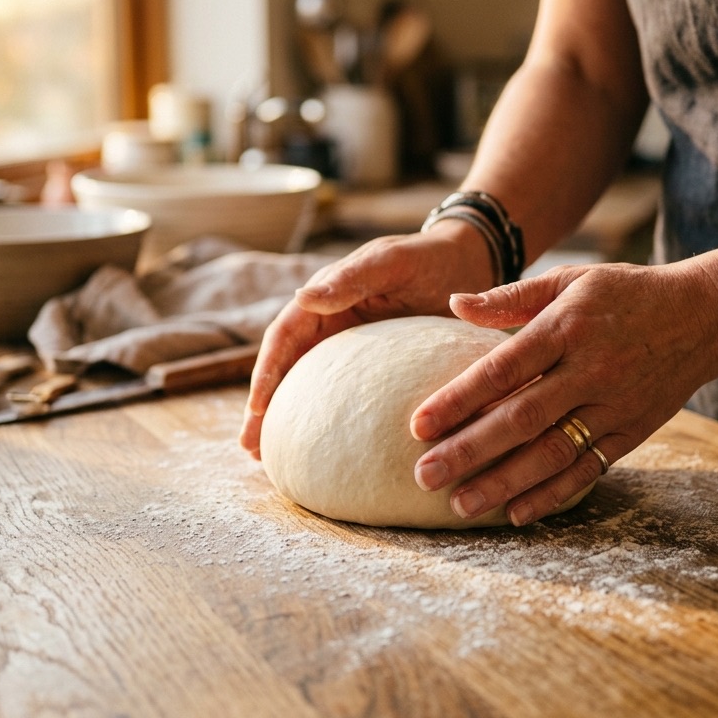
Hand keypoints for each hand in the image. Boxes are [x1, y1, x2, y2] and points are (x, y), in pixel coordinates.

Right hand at [239, 222, 494, 457]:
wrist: (466, 263)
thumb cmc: (427, 257)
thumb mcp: (391, 262)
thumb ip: (351, 278)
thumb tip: (302, 296)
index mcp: (325, 297)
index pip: (284, 336)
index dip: (268, 371)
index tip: (258, 408)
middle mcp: (329, 324)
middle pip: (287, 369)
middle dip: (265, 408)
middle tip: (251, 448)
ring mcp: (349, 348)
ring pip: (309, 387)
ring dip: (289, 420)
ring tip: (269, 460)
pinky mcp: (372, 368)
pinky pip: (343, 396)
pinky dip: (328, 421)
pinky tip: (323, 451)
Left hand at [410, 252, 717, 525]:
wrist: (704, 316)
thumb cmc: (624, 293)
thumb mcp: (571, 279)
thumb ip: (511, 297)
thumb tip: (454, 303)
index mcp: (567, 328)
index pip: (503, 368)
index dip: (459, 398)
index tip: (418, 424)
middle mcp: (589, 371)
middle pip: (521, 419)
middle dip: (469, 452)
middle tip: (423, 476)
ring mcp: (613, 407)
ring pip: (552, 453)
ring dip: (503, 483)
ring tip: (459, 504)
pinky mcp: (631, 433)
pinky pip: (588, 471)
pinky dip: (552, 495)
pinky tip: (514, 514)